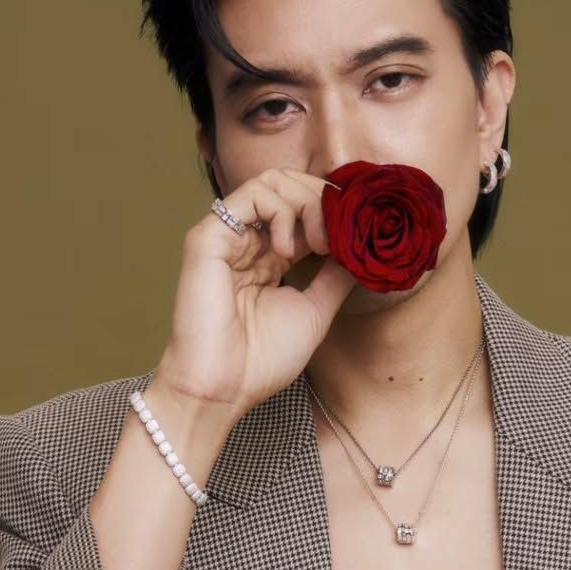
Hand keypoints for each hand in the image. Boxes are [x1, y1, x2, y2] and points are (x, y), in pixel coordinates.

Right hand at [155, 166, 357, 421]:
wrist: (222, 388)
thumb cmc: (261, 361)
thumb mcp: (315, 312)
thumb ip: (335, 277)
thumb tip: (362, 250)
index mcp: (269, 257)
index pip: (303, 210)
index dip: (334, 212)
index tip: (360, 232)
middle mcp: (247, 241)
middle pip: (291, 185)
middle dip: (325, 201)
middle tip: (342, 235)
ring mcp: (227, 236)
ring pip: (274, 181)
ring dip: (308, 203)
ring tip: (320, 243)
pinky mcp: (209, 236)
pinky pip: (253, 193)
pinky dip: (282, 211)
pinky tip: (289, 250)